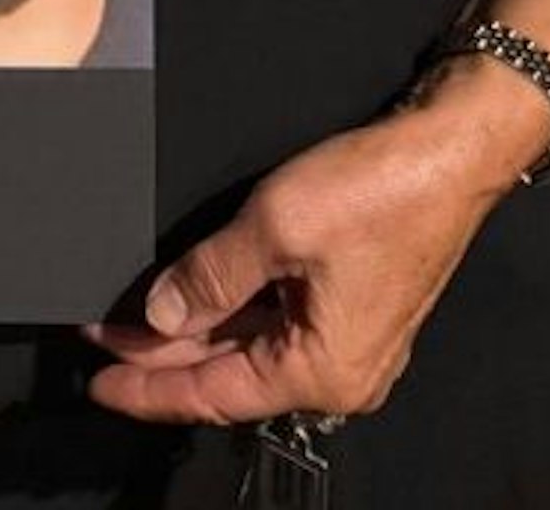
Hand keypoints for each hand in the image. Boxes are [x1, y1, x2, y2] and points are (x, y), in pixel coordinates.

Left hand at [85, 108, 505, 426]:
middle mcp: (340, 372)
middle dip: (161, 354)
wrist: (451, 152)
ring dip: (191, 329)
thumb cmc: (381, 192)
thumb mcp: (275, 228)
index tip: (98, 382)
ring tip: (130, 314)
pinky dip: (228, 308)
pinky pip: (275, 320)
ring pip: (249, 345)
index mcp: (324, 371)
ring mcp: (349, 338)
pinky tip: (190, 292)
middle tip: (99, 333)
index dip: (149, 389)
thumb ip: (209, 278)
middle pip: (229, 374)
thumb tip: (160, 317)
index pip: (214, 396)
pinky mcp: (352, 304)